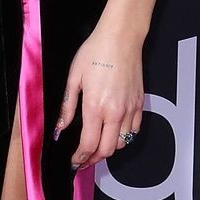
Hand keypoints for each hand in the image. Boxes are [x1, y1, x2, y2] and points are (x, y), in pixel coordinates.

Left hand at [54, 22, 143, 168]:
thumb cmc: (96, 52)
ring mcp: (130, 109)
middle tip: (83, 159)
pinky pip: (134, 130)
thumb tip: (60, 127)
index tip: (74, 160)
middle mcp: (115, 112)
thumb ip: (66, 107)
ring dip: (108, 149)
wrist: (121, 38)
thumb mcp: (73, 78)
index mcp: (96, 107)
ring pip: (122, 143)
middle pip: (107, 150)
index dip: (80, 157)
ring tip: (97, 147)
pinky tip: (113, 133)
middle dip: (93, 159)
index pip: (89, 144)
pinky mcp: (139, 103)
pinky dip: (124, 137)